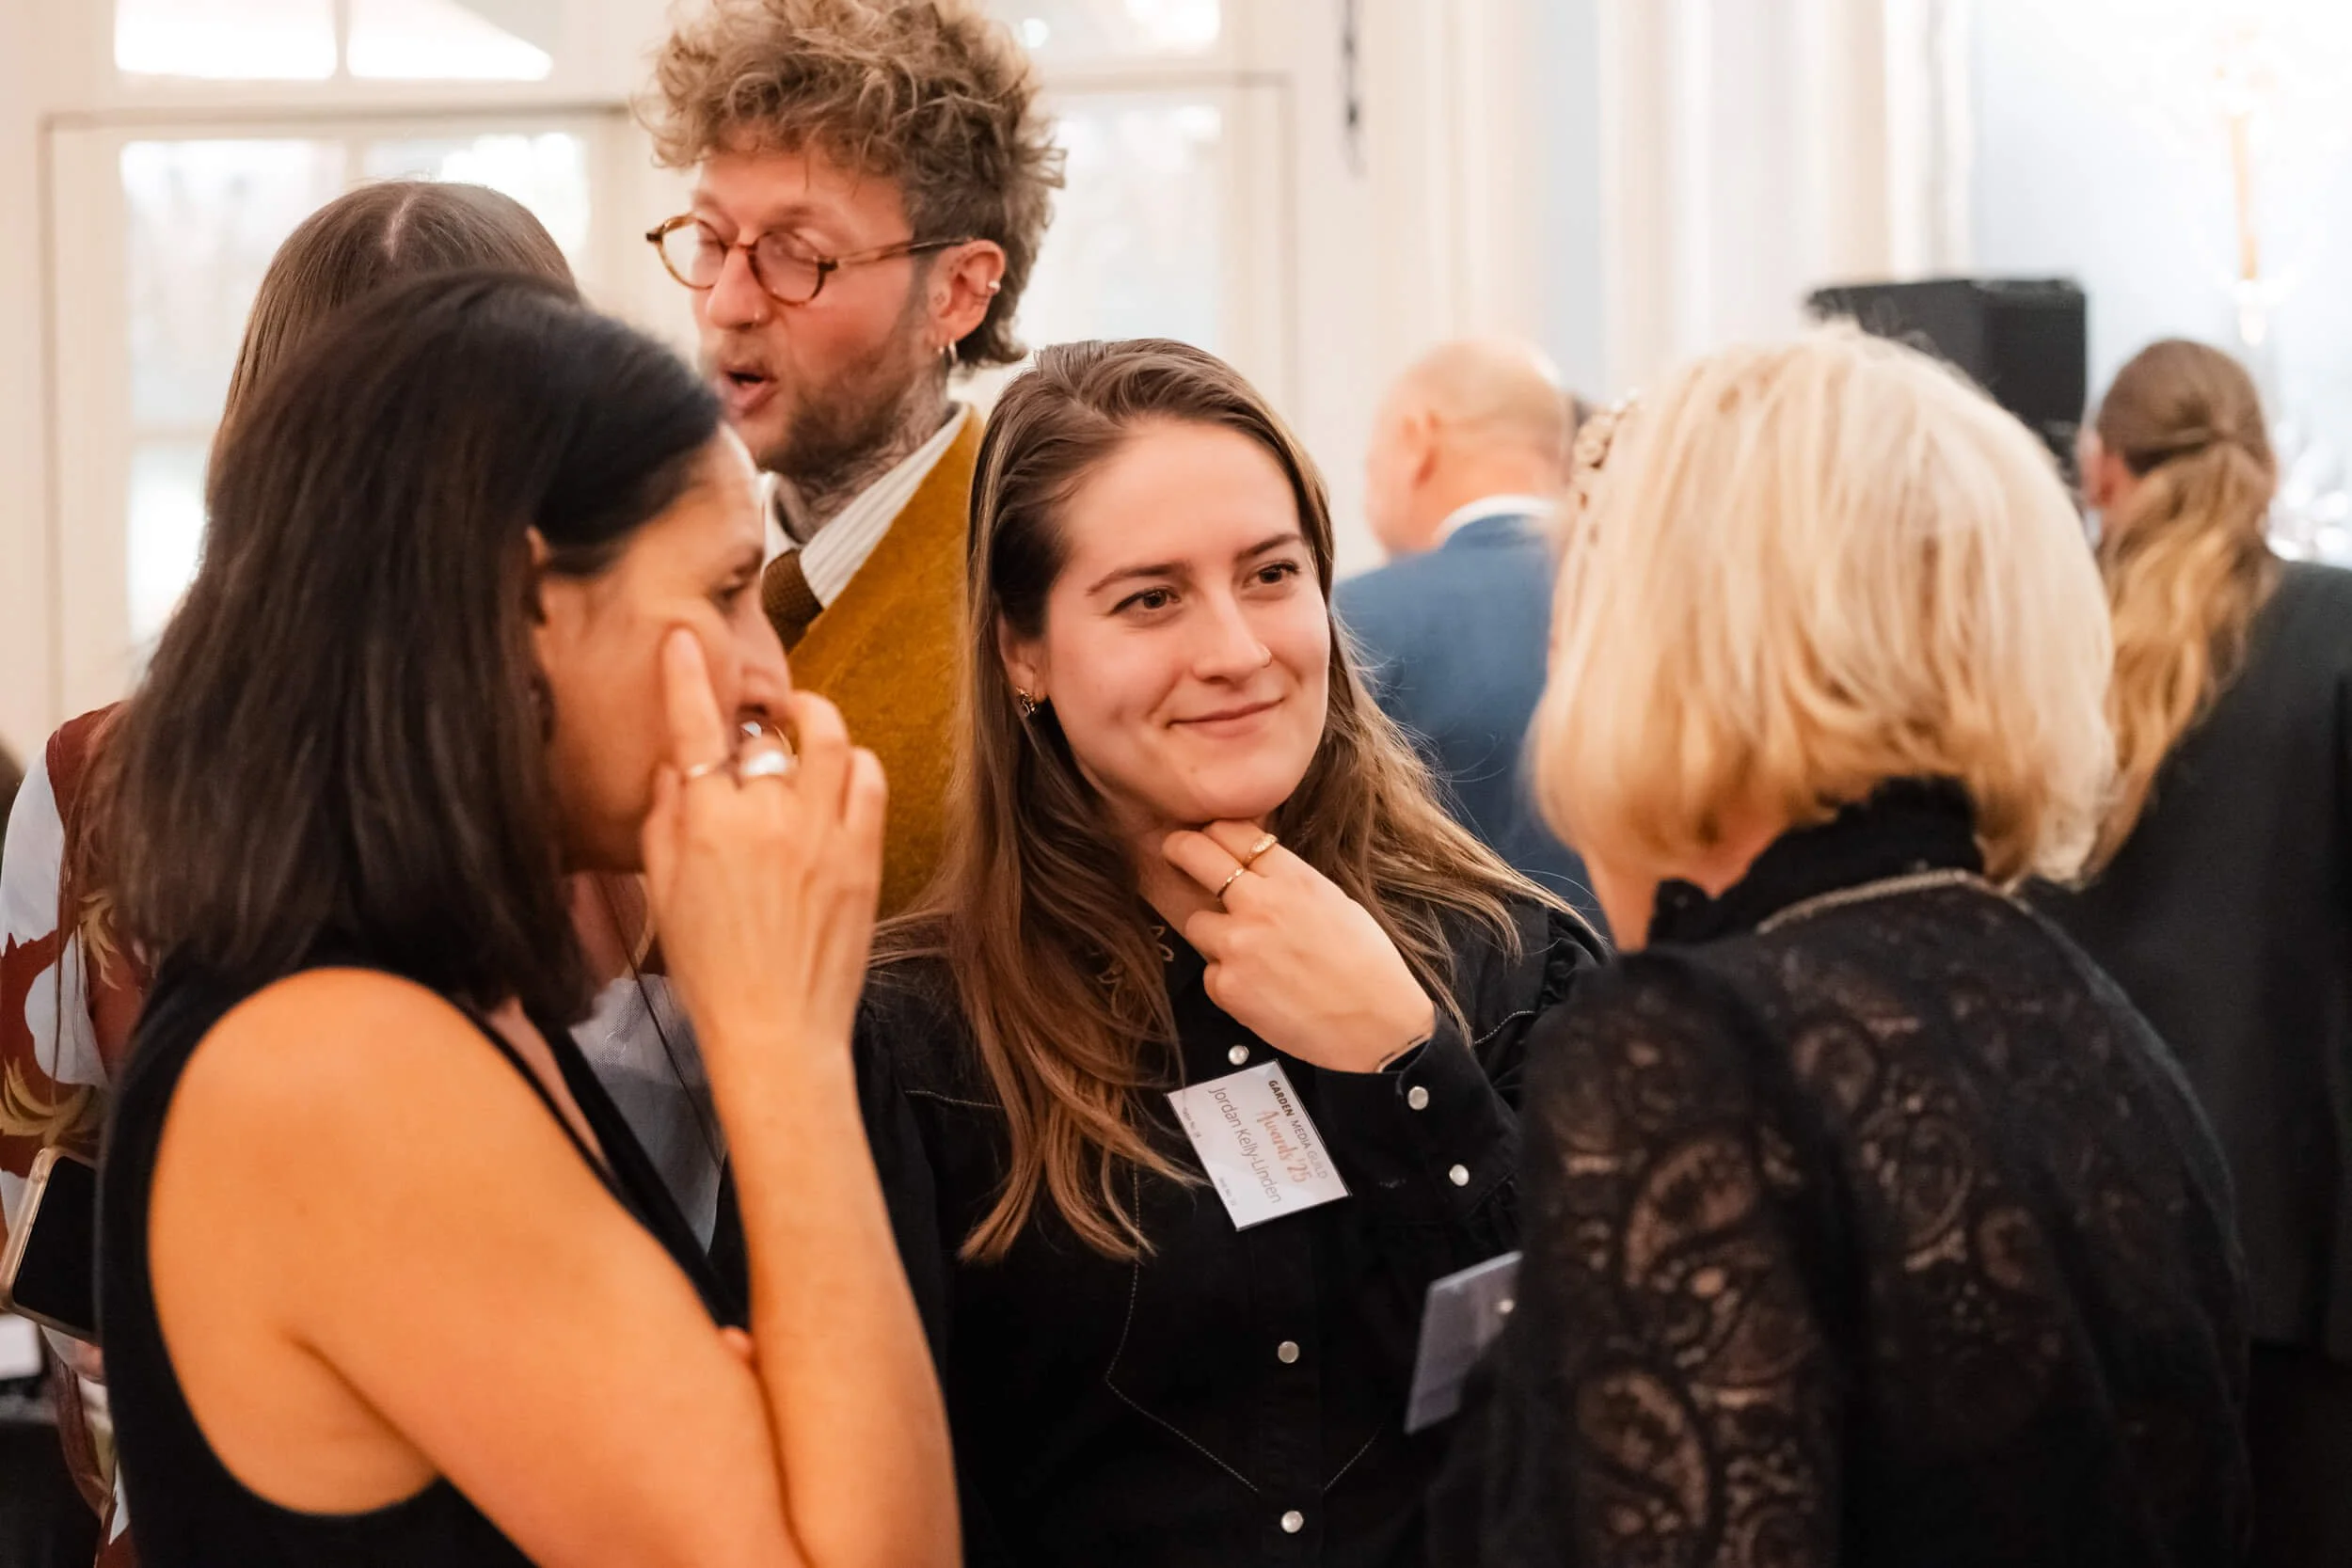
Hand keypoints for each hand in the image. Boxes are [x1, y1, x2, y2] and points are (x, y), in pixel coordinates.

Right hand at [640, 630, 886, 1078]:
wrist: (775, 1028)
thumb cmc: (712, 970)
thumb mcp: (663, 892)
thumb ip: (663, 820)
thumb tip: (677, 769)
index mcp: (707, 824)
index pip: (695, 729)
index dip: (687, 680)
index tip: (685, 644)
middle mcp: (767, 817)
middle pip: (763, 734)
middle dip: (755, 724)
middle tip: (753, 731)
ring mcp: (822, 833)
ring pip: (828, 739)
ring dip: (813, 722)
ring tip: (802, 726)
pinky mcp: (863, 853)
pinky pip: (868, 778)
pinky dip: (854, 763)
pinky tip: (840, 775)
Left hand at [1164, 821, 1435, 1074]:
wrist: (1376, 1027)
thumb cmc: (1367, 967)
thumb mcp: (1336, 903)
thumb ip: (1292, 884)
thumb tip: (1261, 874)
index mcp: (1293, 879)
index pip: (1233, 832)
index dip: (1215, 832)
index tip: (1208, 836)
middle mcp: (1258, 904)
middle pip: (1195, 855)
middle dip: (1180, 849)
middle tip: (1175, 851)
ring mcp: (1236, 945)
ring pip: (1196, 921)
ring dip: (1211, 933)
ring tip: (1245, 954)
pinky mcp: (1225, 986)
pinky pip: (1209, 973)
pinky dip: (1226, 981)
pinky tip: (1259, 991)